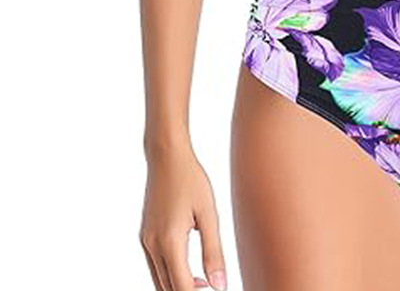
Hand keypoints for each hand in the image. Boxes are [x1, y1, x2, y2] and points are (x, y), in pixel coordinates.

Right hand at [139, 143, 226, 290]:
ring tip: (205, 284)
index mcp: (170, 241)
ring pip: (159, 280)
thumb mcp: (209, 214)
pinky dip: (170, 275)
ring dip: (179, 287)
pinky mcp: (145, 236)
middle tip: (212, 288)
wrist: (167, 157)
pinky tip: (190, 270)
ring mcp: (146, 241)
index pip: (182, 287)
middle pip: (168, 288)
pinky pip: (155, 266)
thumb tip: (219, 285)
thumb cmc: (191, 180)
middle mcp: (153, 245)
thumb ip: (214, 251)